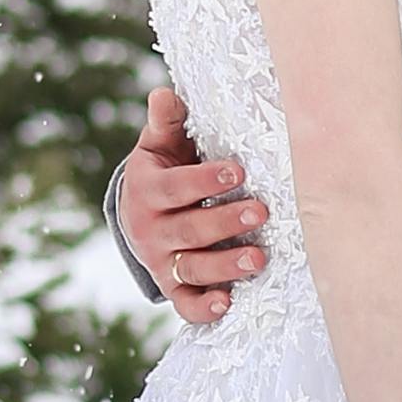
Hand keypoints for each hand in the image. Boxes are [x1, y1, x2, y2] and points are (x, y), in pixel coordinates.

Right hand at [118, 83, 269, 324]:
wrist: (139, 212)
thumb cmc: (164, 168)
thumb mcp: (160, 144)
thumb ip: (166, 122)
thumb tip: (164, 94)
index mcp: (147, 190)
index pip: (175, 187)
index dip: (204, 181)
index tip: (238, 171)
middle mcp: (150, 229)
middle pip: (188, 229)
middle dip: (225, 222)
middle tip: (261, 210)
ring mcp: (161, 260)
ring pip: (192, 268)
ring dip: (224, 266)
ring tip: (258, 259)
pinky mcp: (173, 286)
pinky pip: (185, 303)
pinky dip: (203, 308)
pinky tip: (227, 304)